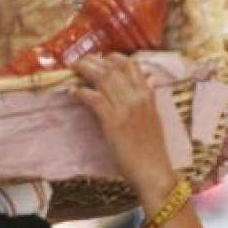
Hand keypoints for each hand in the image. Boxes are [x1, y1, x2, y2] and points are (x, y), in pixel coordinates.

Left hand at [73, 54, 176, 210]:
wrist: (152, 169)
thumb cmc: (151, 148)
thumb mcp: (154, 117)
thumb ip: (149, 97)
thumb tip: (149, 79)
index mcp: (147, 95)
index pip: (131, 65)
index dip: (114, 58)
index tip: (102, 58)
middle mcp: (137, 96)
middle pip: (113, 68)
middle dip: (95, 60)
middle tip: (81, 61)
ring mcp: (125, 107)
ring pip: (102, 78)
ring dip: (85, 70)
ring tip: (74, 68)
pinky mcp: (112, 120)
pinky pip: (94, 98)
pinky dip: (81, 92)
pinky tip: (73, 93)